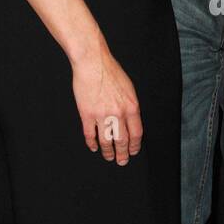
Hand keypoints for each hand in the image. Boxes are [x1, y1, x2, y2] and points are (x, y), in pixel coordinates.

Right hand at [72, 48, 143, 163]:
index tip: (133, 151)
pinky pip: (90, 134)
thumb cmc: (110, 72)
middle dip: (123, 153)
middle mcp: (118, 113)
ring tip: (108, 157)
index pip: (136, 133)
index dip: (135, 146)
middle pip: (122, 140)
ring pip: (106, 141)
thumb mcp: (129, 88)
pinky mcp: (87, 114)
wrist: (93, 63)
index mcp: (131, 107)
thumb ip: (130, 106)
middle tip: (122, 161)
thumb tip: (131, 122)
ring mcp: (102, 115)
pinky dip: (92, 143)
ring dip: (108, 152)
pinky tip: (94, 147)